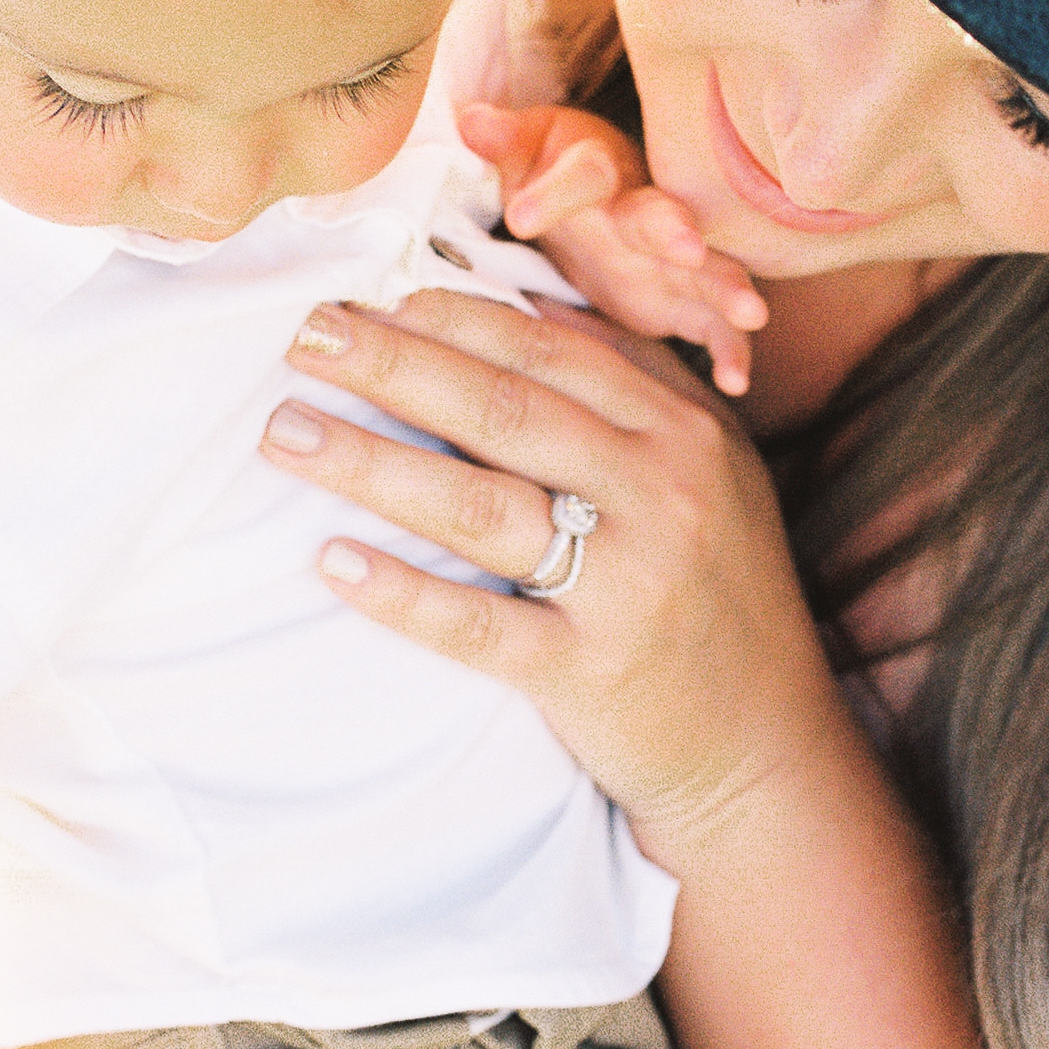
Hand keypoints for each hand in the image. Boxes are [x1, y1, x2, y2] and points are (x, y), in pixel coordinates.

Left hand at [265, 289, 846, 846]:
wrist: (764, 749)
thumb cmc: (721, 594)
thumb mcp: (715, 470)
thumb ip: (638, 381)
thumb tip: (540, 305)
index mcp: (683, 435)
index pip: (547, 354)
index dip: (451, 318)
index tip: (371, 299)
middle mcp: (659, 497)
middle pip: (499, 410)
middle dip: (389, 364)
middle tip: (304, 337)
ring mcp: (624, 586)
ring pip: (476, 505)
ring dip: (368, 461)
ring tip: (284, 433)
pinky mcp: (586, 672)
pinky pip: (477, 624)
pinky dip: (401, 592)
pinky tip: (333, 561)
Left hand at [459, 100, 766, 395]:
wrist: (597, 205)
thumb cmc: (554, 174)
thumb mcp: (525, 153)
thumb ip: (503, 142)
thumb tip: (469, 119)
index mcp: (596, 173)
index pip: (581, 174)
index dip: (555, 193)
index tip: (520, 217)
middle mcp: (643, 212)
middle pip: (660, 215)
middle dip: (673, 229)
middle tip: (686, 246)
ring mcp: (673, 260)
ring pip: (709, 270)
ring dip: (728, 287)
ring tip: (751, 312)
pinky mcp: (687, 303)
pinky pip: (717, 326)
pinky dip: (731, 351)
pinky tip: (735, 382)